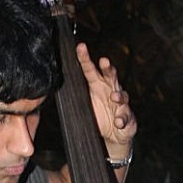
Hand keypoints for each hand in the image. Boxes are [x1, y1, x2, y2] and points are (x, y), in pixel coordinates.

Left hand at [76, 40, 136, 157]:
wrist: (114, 134)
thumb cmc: (100, 116)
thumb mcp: (85, 106)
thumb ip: (75, 97)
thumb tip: (54, 89)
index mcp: (97, 85)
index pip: (90, 70)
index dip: (85, 58)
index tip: (80, 48)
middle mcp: (110, 90)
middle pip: (110, 76)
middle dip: (108, 68)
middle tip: (104, 62)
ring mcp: (120, 103)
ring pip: (121, 95)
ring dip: (118, 95)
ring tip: (114, 97)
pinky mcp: (127, 116)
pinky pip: (125, 116)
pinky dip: (122, 119)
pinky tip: (118, 122)